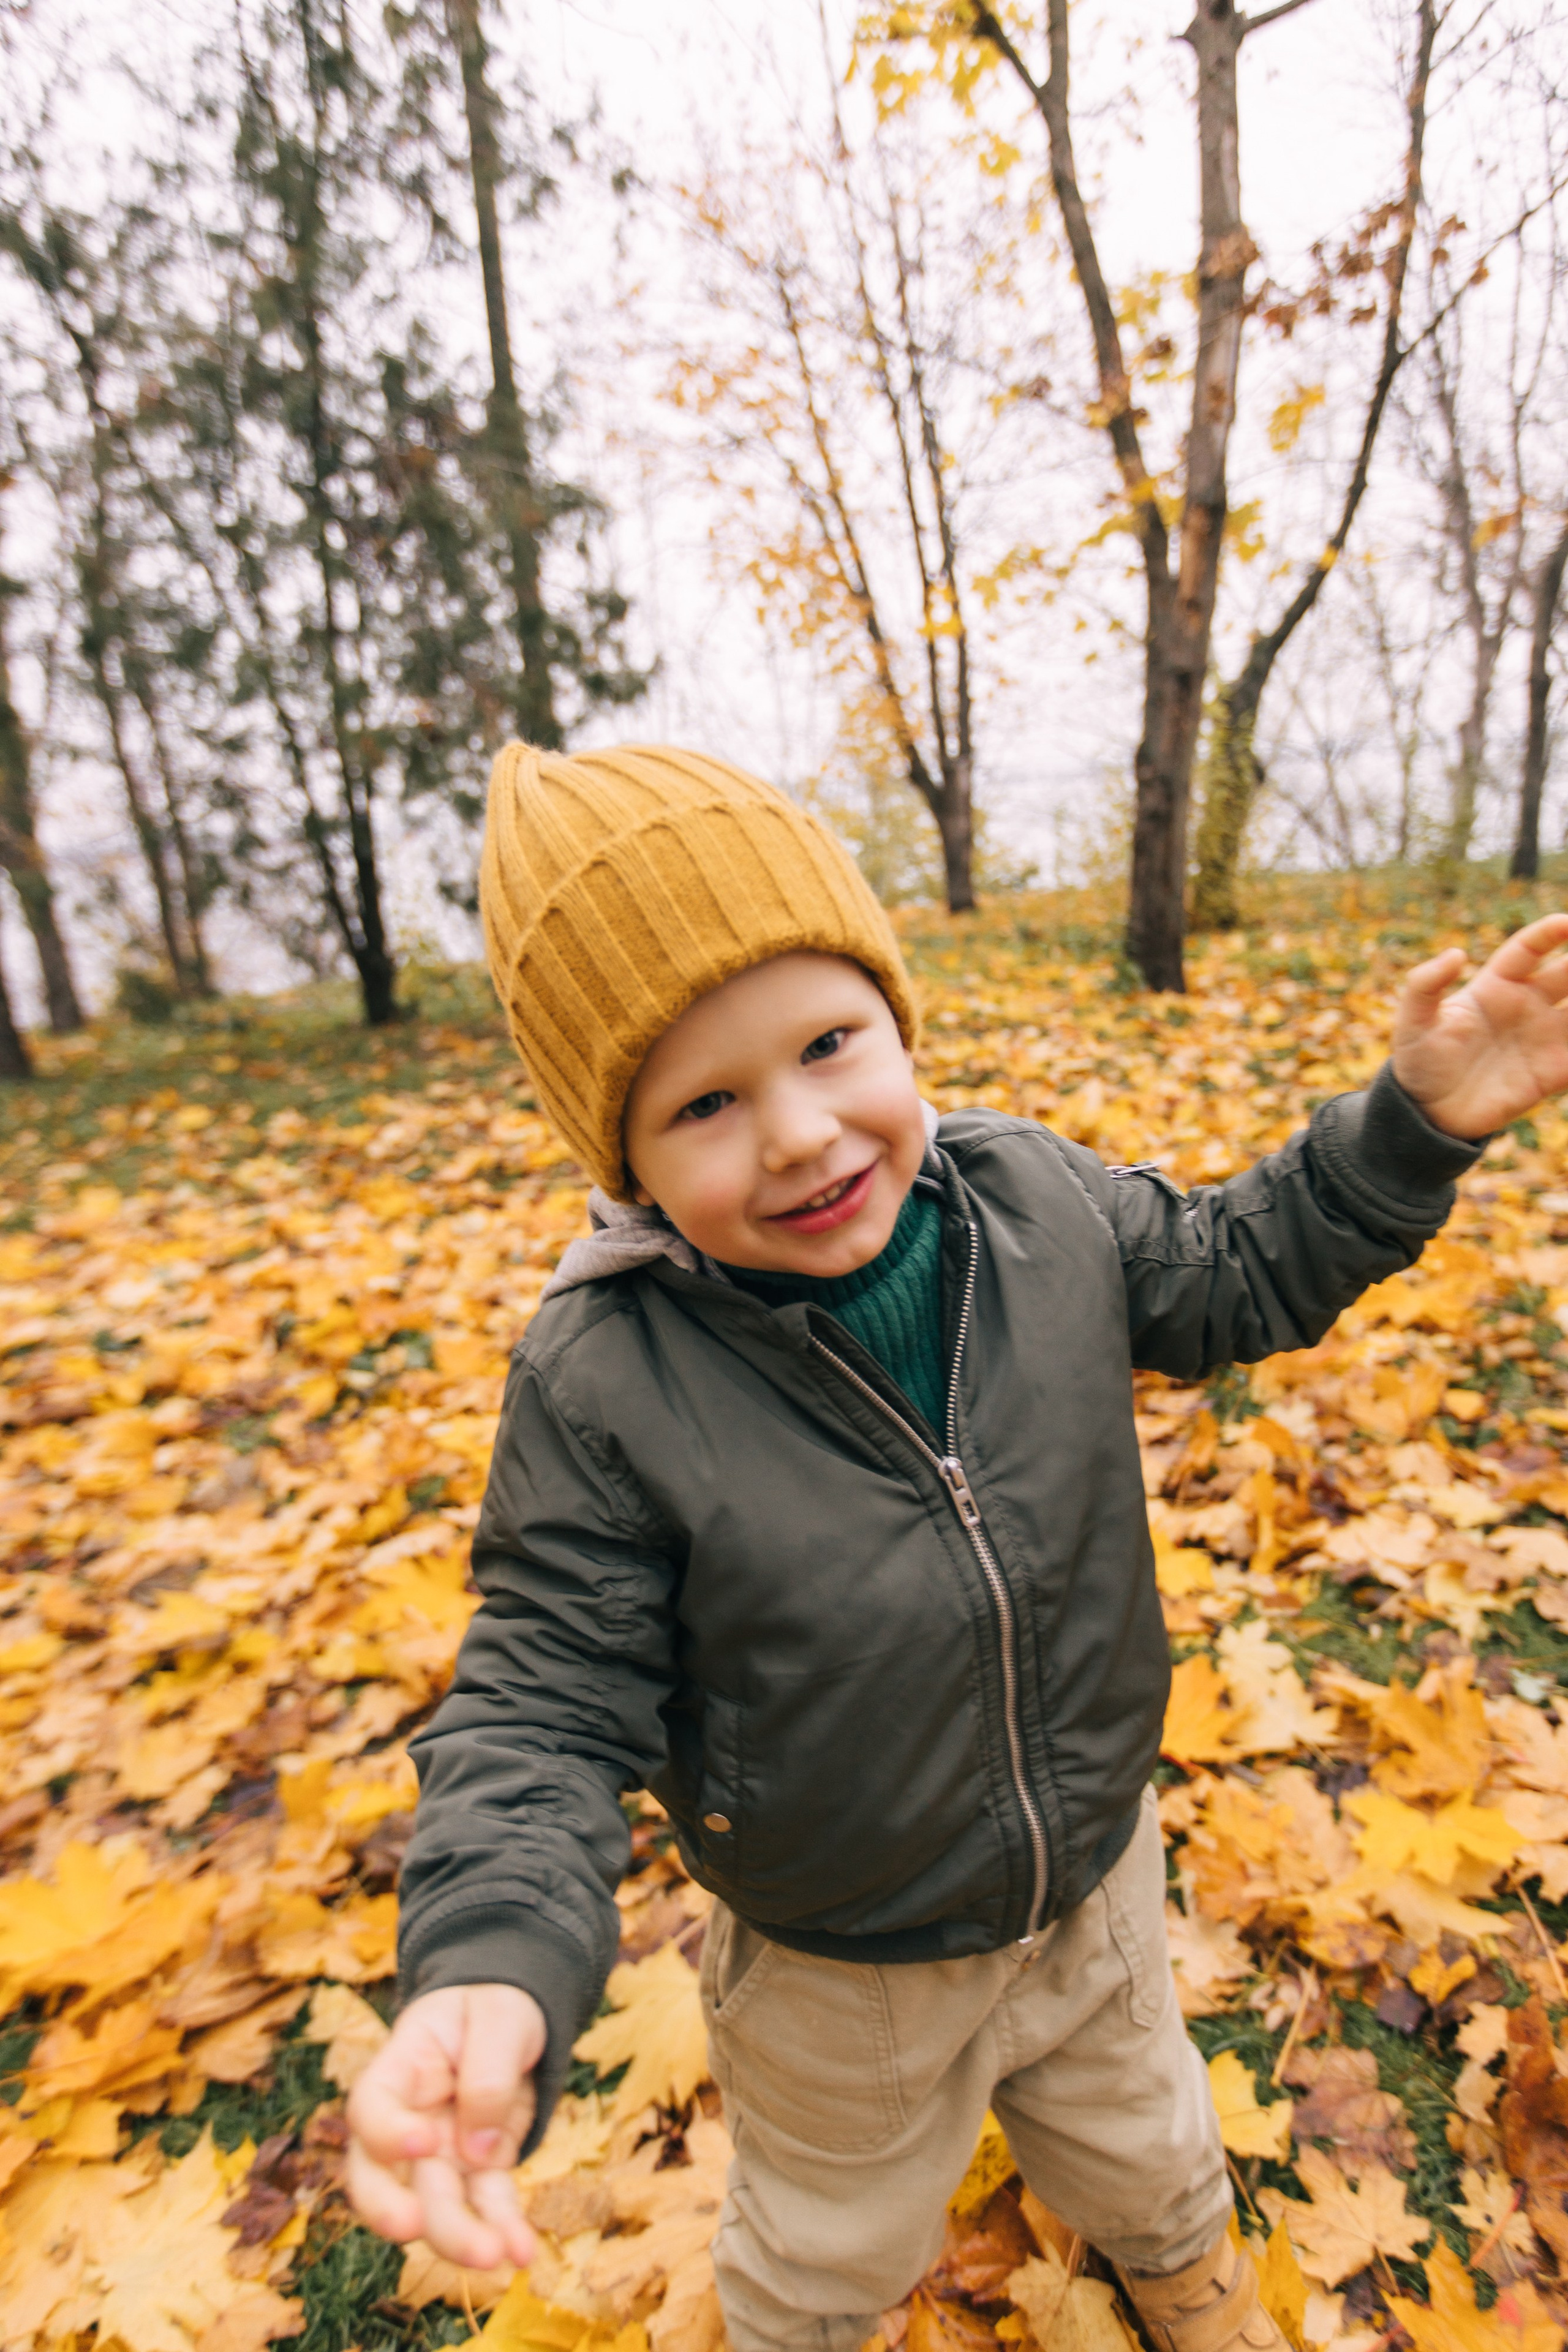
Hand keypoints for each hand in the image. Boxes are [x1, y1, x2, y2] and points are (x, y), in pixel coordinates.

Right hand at [345, 1983, 545, 2272]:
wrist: (514, 2012)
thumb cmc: (493, 2004)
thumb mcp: (498, 2016)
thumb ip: (486, 2074)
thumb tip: (478, 2150)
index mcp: (399, 2071)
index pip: (371, 2109)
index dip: (387, 2134)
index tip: (425, 2141)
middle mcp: (408, 2122)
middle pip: (385, 2179)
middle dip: (402, 2212)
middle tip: (422, 2229)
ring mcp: (441, 2153)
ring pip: (436, 2206)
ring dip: (460, 2238)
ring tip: (496, 2256)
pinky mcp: (480, 2168)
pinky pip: (487, 2205)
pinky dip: (503, 2229)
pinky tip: (522, 2252)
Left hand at [1393, 913, 1567, 1139]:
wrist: (1429, 1114)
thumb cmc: (1419, 1061)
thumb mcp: (1414, 1022)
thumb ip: (1425, 985)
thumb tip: (1455, 954)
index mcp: (1496, 986)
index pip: (1530, 949)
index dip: (1550, 933)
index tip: (1567, 923)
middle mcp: (1527, 1005)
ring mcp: (1544, 1037)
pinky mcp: (1554, 1071)